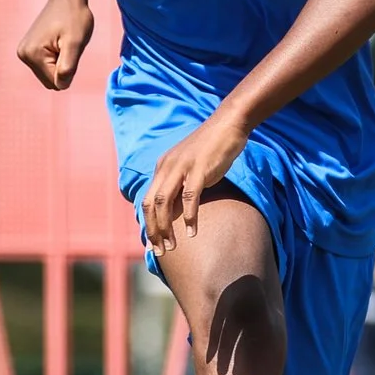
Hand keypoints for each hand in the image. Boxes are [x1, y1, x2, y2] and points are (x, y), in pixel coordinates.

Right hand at [17, 0, 92, 90]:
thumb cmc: (74, 18)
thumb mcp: (75, 43)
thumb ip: (67, 67)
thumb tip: (60, 86)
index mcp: (32, 54)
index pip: (56, 83)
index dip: (69, 70)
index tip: (69, 49)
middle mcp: (23, 54)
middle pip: (50, 81)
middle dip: (64, 68)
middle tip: (67, 46)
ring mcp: (23, 52)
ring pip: (48, 74)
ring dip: (60, 62)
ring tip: (63, 43)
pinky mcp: (27, 50)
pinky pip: (46, 67)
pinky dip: (56, 58)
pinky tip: (58, 42)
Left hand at [141, 110, 250, 253]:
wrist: (228, 123)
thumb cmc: (213, 148)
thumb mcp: (190, 167)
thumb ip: (181, 185)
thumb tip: (177, 210)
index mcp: (162, 168)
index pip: (146, 201)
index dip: (147, 225)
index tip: (152, 244)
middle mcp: (167, 167)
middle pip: (150, 205)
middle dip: (152, 231)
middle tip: (159, 251)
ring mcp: (181, 167)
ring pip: (163, 202)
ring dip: (165, 227)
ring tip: (172, 246)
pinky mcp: (199, 169)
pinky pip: (190, 197)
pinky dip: (190, 216)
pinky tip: (192, 232)